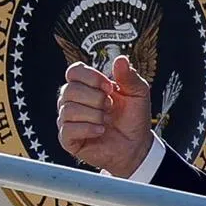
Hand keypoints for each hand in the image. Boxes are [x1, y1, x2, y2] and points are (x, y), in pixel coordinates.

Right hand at [57, 56, 152, 177]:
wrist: (136, 145)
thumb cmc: (133, 118)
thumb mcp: (138, 93)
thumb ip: (129, 76)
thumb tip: (121, 59)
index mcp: (87, 86)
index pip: (74, 71)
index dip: (91, 77)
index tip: (109, 87)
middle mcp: (73, 100)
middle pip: (70, 90)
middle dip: (96, 99)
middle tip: (110, 107)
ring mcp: (68, 119)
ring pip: (69, 109)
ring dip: (95, 115)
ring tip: (106, 120)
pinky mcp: (68, 139)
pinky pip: (68, 129)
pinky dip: (89, 129)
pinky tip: (101, 131)